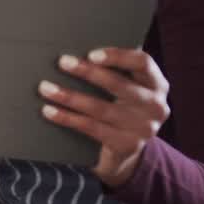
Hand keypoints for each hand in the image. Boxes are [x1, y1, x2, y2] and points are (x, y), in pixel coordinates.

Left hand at [39, 48, 170, 187]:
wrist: (124, 150)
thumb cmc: (120, 108)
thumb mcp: (125, 90)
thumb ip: (113, 72)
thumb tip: (75, 56)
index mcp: (157, 84)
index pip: (143, 63)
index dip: (118, 56)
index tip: (91, 54)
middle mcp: (156, 105)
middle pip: (119, 84)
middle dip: (88, 72)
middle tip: (62, 62)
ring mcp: (144, 128)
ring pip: (100, 108)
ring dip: (69, 96)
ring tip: (46, 88)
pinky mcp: (127, 145)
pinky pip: (92, 128)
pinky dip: (67, 118)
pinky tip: (49, 111)